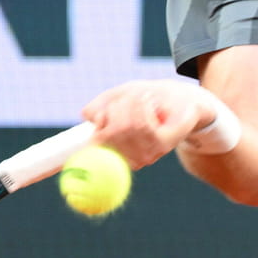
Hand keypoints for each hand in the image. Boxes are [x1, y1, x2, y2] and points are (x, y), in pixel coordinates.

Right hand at [79, 78, 210, 168]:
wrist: (182, 100)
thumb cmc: (147, 100)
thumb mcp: (118, 98)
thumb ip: (100, 106)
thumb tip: (87, 116)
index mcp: (115, 153)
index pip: (93, 158)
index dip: (84, 151)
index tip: (75, 142)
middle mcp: (130, 160)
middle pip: (109, 132)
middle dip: (115, 107)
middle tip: (126, 98)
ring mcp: (148, 155)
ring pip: (124, 125)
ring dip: (130, 102)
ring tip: (141, 97)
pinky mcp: (164, 144)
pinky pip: (141, 122)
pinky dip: (142, 104)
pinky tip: (149, 100)